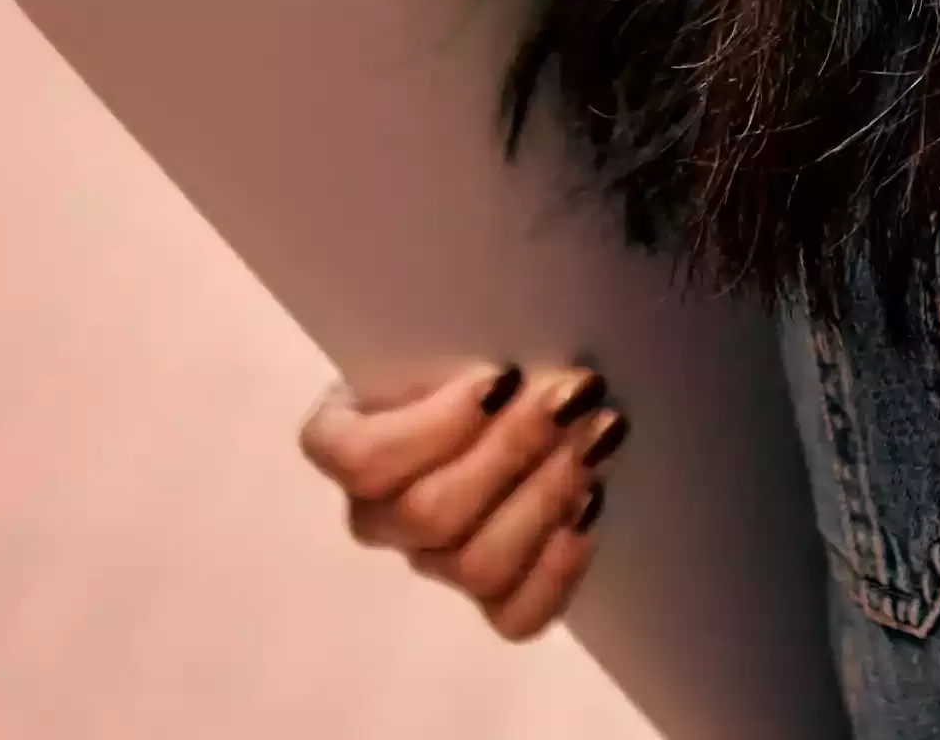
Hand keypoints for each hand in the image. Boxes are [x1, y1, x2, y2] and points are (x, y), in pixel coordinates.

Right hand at [296, 357, 618, 638]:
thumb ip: (459, 333)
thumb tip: (511, 364)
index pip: (357, 459)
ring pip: (474, 565)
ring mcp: (434, 562)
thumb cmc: (480, 348)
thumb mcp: (455, 324)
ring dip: (544, 497)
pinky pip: (517, 615)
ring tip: (595, 437)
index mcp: (345, 437)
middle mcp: (379, 514)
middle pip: (428, 513)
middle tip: (572, 395)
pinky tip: (591, 509)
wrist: (531, 391)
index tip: (500, 377)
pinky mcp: (494, 598)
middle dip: (511, 450)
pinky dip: (558, 568)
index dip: (432, 427)